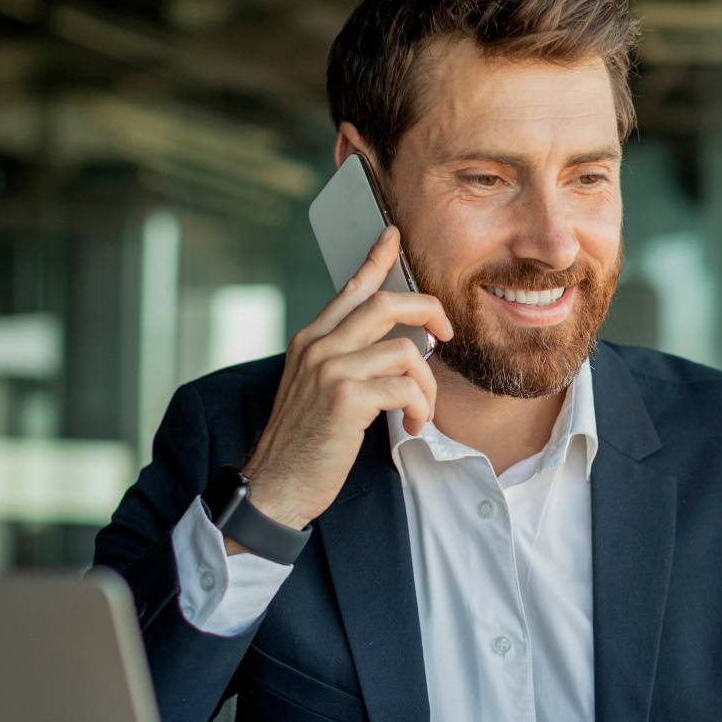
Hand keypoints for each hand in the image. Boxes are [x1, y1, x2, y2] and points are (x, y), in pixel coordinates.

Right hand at [237, 226, 452, 535]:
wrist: (276, 484)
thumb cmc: (303, 443)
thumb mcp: (316, 390)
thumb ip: (345, 361)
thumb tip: (397, 349)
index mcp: (311, 340)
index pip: (350, 289)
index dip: (376, 260)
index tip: (393, 236)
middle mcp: (318, 346)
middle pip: (386, 304)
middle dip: (427, 312)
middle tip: (446, 333)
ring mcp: (330, 369)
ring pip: (405, 351)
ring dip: (426, 386)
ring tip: (421, 413)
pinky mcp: (346, 398)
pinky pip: (404, 387)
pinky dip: (419, 408)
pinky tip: (412, 426)